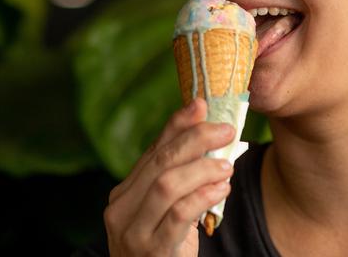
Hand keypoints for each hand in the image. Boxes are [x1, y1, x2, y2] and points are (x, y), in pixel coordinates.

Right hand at [104, 98, 234, 255]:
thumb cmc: (165, 243)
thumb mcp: (168, 206)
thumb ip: (179, 170)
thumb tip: (199, 118)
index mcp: (124, 192)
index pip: (153, 150)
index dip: (178, 125)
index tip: (201, 104)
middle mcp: (120, 209)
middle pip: (160, 162)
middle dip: (195, 140)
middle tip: (226, 129)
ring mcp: (133, 232)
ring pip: (167, 185)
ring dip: (201, 169)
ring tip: (226, 164)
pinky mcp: (152, 251)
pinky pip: (178, 216)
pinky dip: (203, 197)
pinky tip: (221, 189)